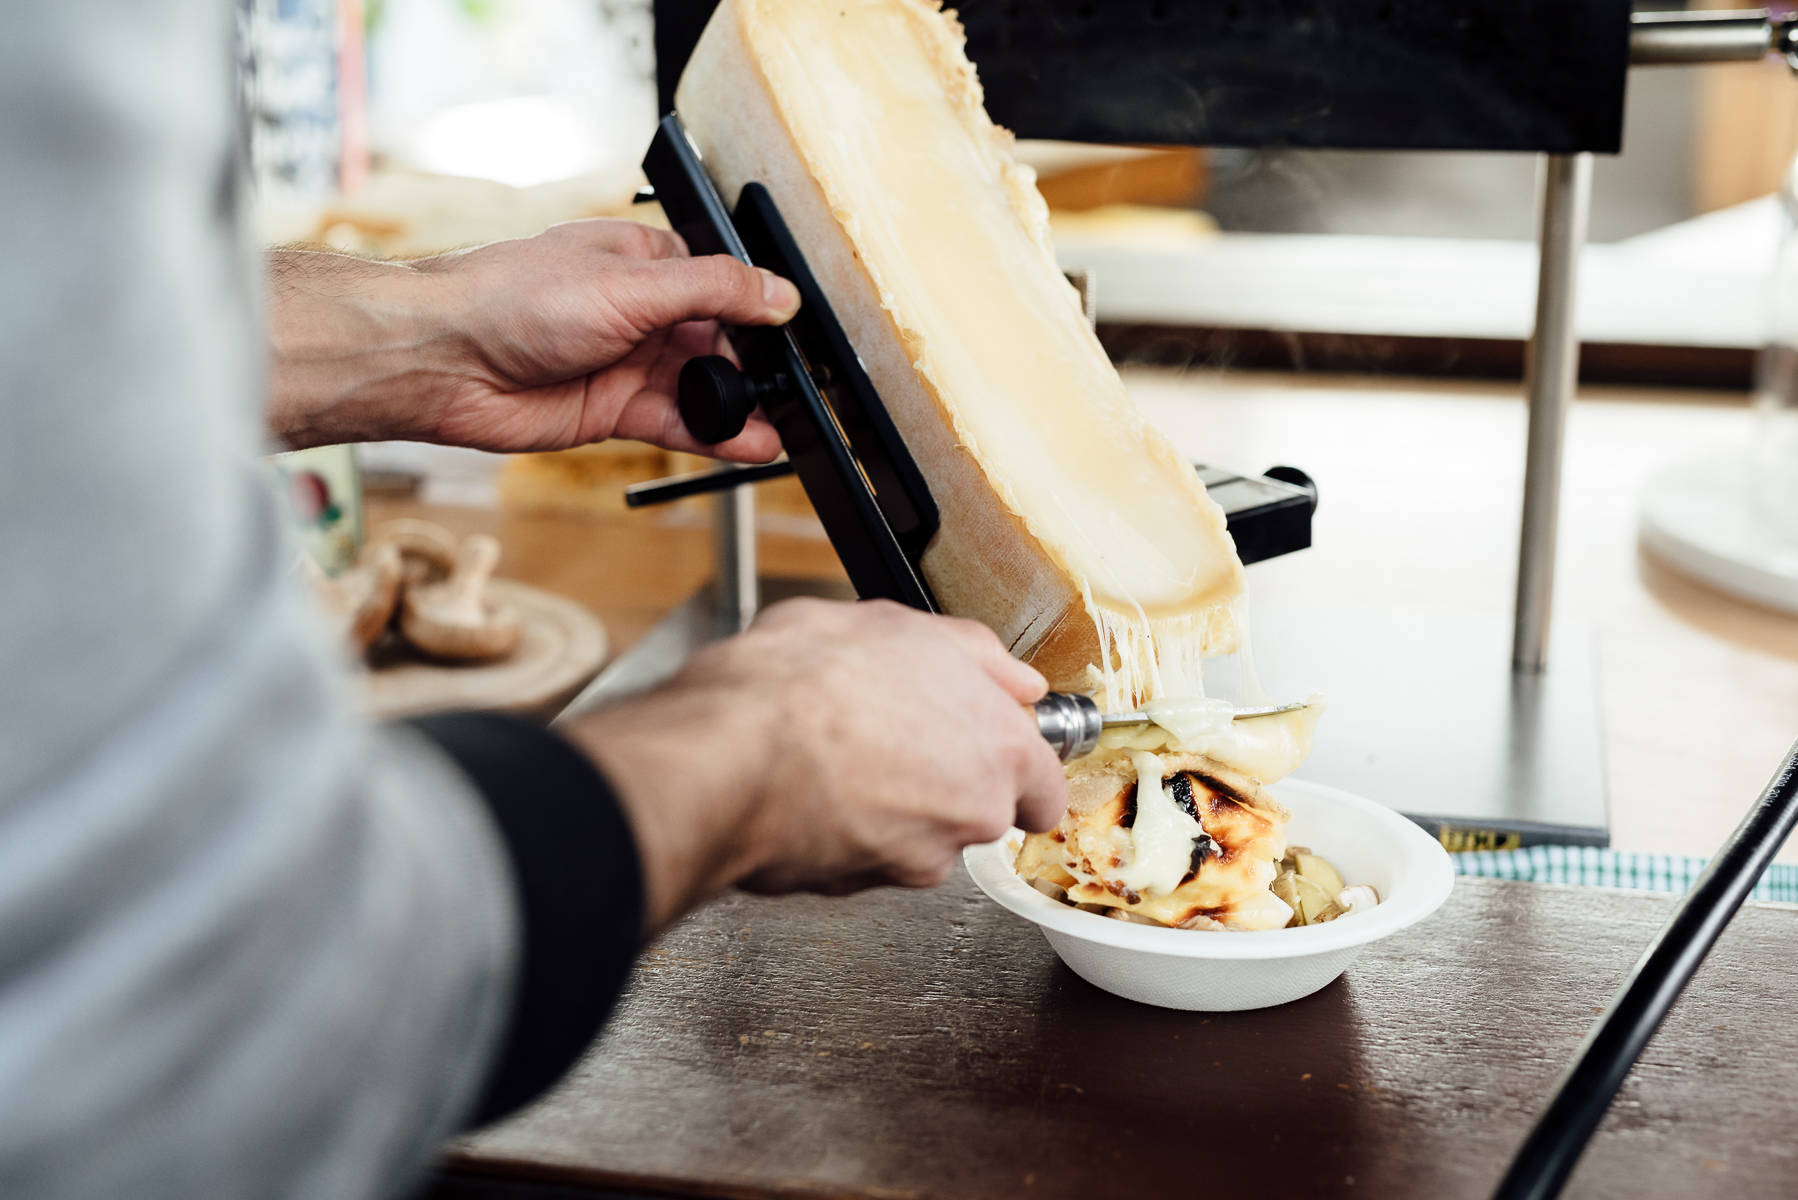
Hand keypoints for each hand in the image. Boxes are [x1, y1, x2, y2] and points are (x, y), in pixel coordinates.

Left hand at [266, 220, 798, 460]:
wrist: (443, 361)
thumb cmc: (512, 300)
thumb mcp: (630, 285)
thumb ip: (713, 290)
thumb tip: (778, 294)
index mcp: (641, 260)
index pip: (719, 280)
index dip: (758, 306)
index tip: (797, 331)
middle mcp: (637, 310)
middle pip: (717, 339)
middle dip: (755, 364)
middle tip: (797, 387)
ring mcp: (626, 362)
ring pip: (701, 387)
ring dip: (740, 407)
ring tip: (784, 424)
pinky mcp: (612, 412)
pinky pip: (678, 424)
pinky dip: (715, 436)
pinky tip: (751, 444)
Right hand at [559, 599, 1067, 932]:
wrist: (728, 751)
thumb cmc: (809, 682)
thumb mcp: (897, 624)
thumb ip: (974, 655)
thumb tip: (1014, 678)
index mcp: (1000, 748)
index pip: (1045, 790)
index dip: (1015, 769)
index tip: (988, 751)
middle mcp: (970, 814)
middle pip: (977, 811)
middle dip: (941, 783)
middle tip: (888, 736)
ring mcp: (913, 858)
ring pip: (916, 838)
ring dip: (887, 807)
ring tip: (834, 756)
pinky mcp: (855, 888)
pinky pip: (859, 859)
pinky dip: (840, 831)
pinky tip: (806, 790)